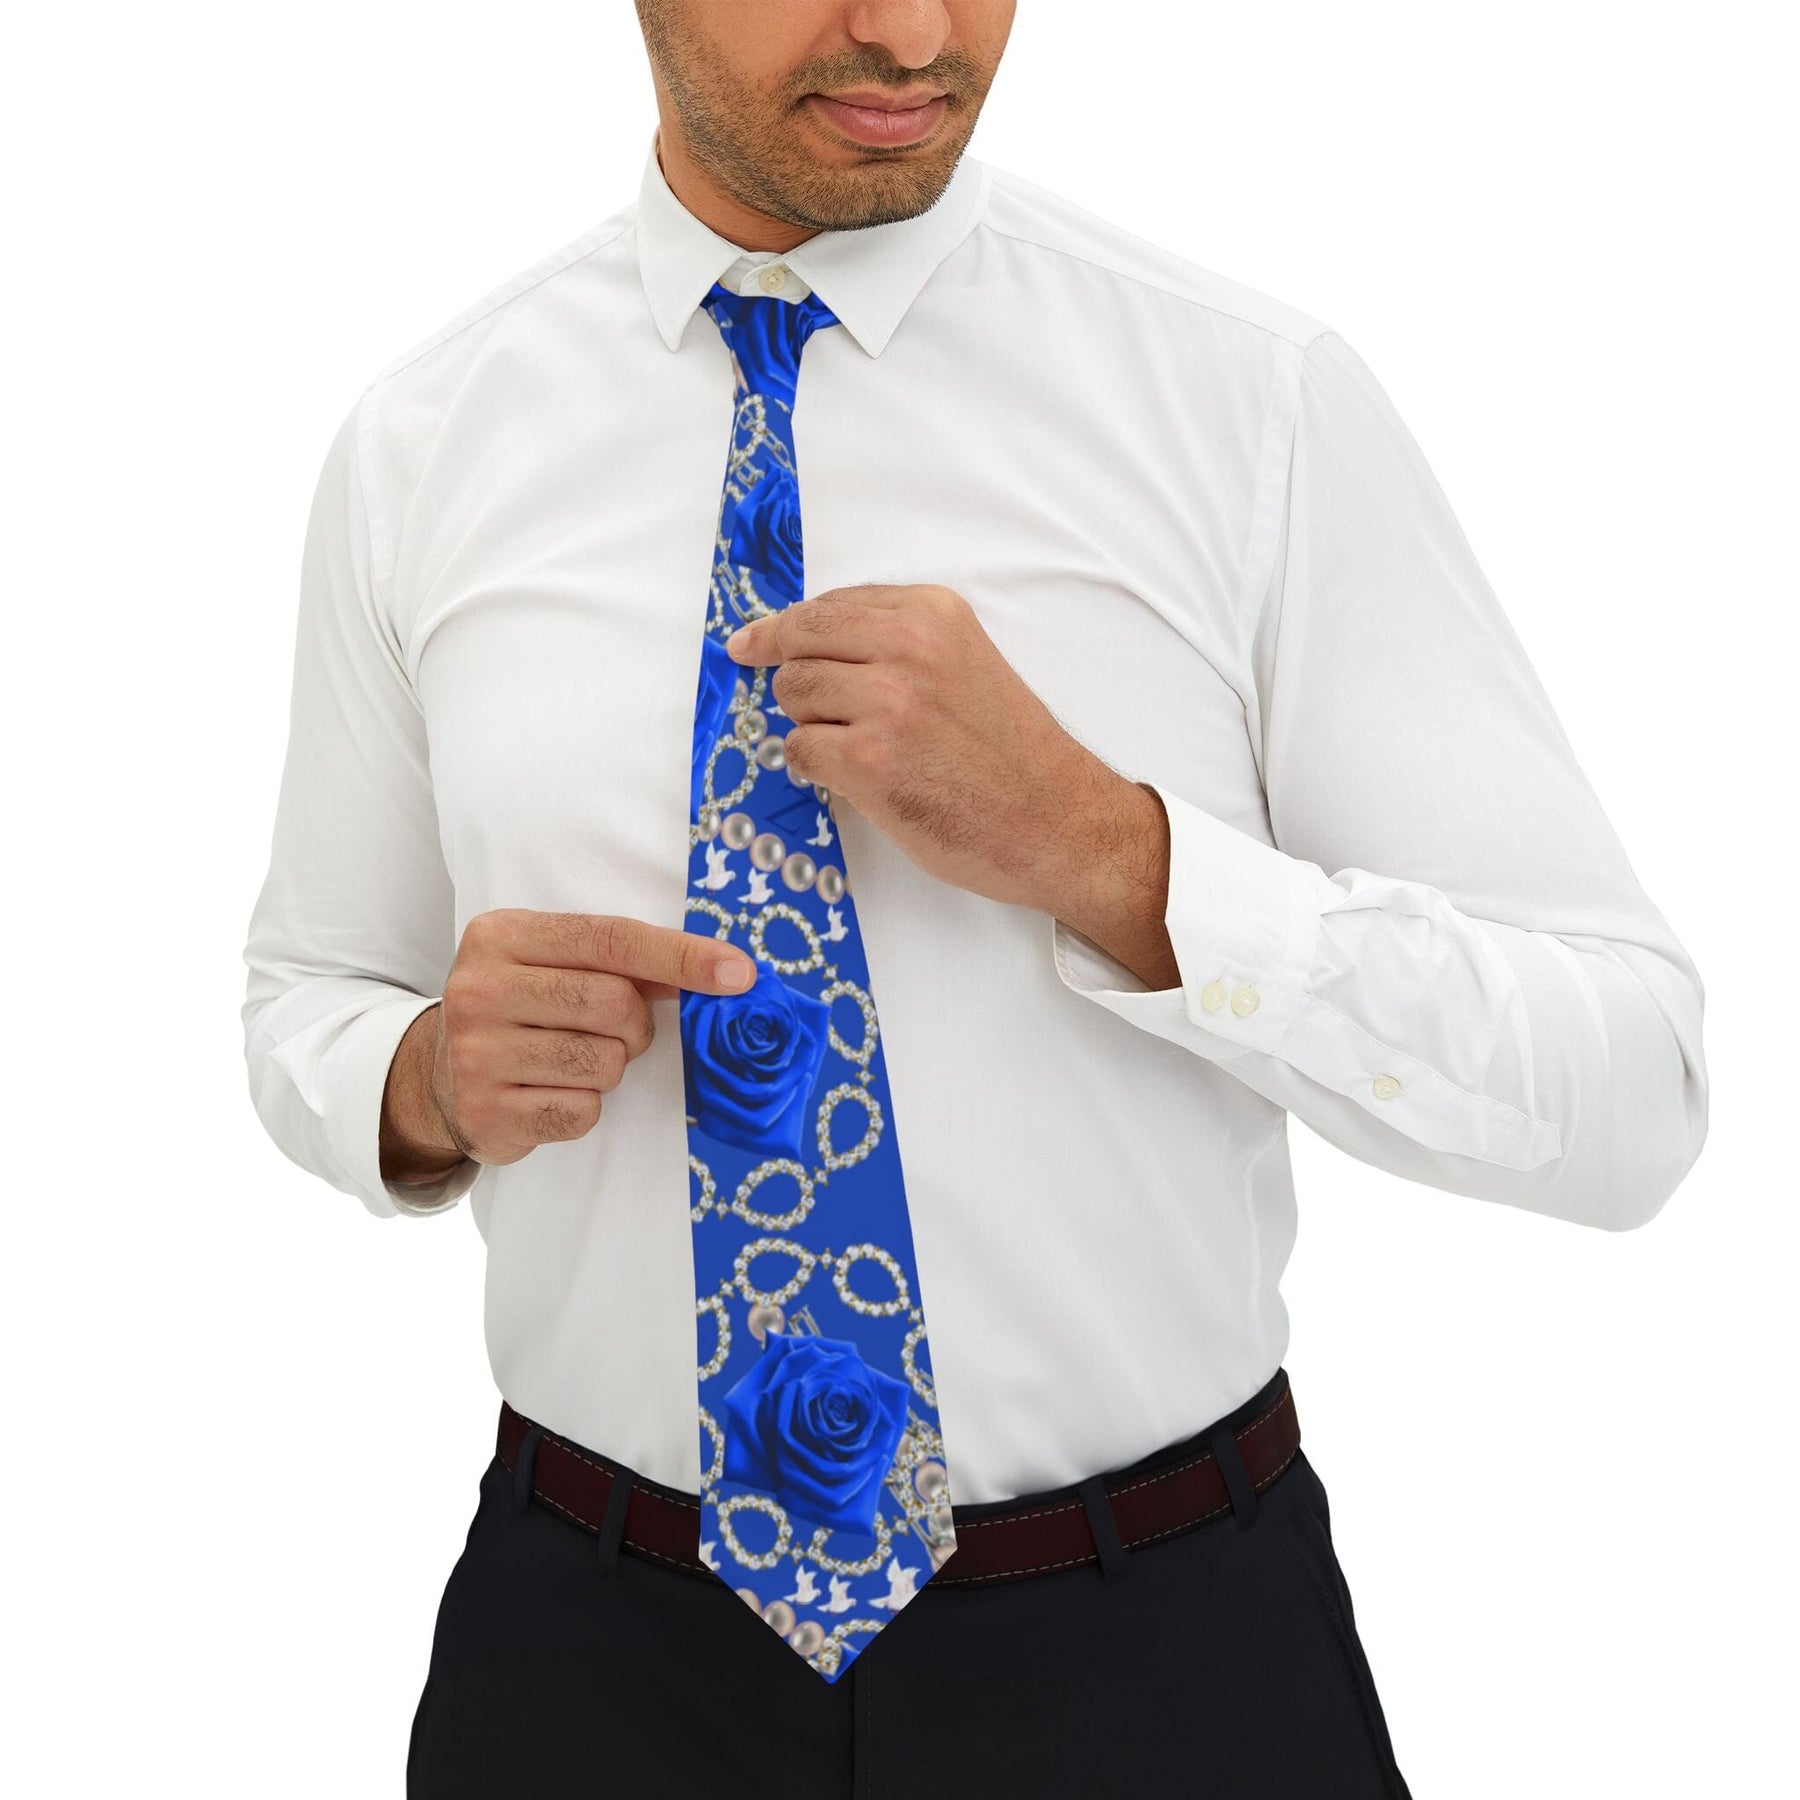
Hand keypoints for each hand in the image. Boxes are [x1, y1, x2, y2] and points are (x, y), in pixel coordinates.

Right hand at [379, 911, 756, 1179]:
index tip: (739, 974)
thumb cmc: (522, 1007)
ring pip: (604, 1063)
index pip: (611, 939)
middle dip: (637, 1024)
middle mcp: (479, 989)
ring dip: (611, 1066)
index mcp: (501, 934)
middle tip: (619, 1030)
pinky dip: (585, 1106)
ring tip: (575, 1060)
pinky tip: (551, 1092)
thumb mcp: (555, 963)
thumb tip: (722, 972)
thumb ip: (624, 960)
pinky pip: (582, 1112)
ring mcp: (476, 1055)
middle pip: (613, 1003)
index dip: (681, 956)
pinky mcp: (485, 1113)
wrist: (437, 1076)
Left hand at [724, 584, 1121, 911]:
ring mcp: (886, 704)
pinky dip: (814, 766)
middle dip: (786, 671)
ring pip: (793, 695)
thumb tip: (808, 644)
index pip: (830, 606)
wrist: (1052, 818)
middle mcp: (908, 648)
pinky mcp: (869, 762)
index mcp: (932, 613)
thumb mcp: (964, 662)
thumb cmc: (1009, 751)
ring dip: (808, 723)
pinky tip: (854, 777)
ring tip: (855, 746)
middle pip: (799, 643)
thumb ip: (897, 643)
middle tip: (790, 696)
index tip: (753, 641)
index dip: (785, 627)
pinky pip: (800, 751)